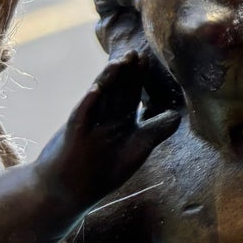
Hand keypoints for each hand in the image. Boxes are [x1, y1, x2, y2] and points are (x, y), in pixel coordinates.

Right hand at [39, 53, 180, 203]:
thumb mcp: (135, 151)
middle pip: (117, 91)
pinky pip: (82, 116)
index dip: (139, 78)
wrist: (65, 191)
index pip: (131, 94)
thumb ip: (155, 131)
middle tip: (136, 51)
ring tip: (120, 62)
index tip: (148, 59)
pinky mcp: (75, 135)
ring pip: (100, 98)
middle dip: (127, 73)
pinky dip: (89, 103)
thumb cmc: (101, 173)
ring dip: (109, 80)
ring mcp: (89, 125)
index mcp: (119, 121)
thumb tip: (177, 115)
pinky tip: (96, 89)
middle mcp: (104, 119)